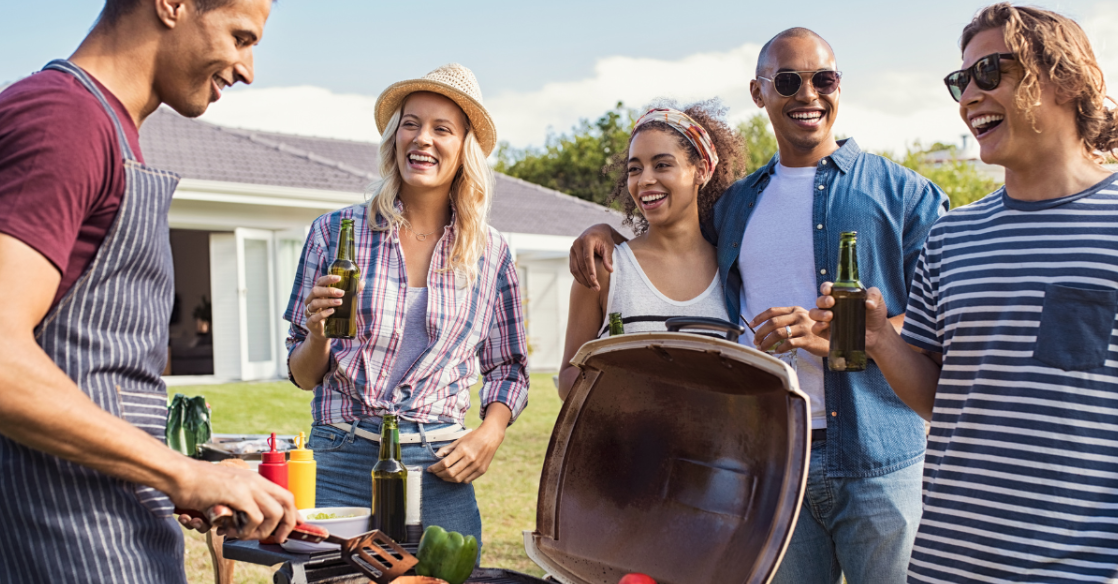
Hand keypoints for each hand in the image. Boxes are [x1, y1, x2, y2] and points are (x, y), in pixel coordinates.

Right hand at [169, 459, 297, 541]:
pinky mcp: (238, 496)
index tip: (295, 524)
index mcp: (254, 479)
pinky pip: (255, 519)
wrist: (180, 476)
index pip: (284, 494)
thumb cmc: (197, 485)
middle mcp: (255, 481)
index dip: (292, 512)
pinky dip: (246, 530)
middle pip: (286, 503)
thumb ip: (240, 503)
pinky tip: (229, 530)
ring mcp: (248, 487)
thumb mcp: (226, 491)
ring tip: (242, 534)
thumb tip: (248, 521)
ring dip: (261, 530)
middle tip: (274, 538)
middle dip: (285, 524)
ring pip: (274, 514)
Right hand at [304, 274, 363, 340]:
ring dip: (328, 301)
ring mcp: (309, 311)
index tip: (339, 278)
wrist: (324, 332)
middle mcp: (311, 300)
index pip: (320, 282)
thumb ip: (351, 292)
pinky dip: (323, 313)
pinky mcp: (310, 322)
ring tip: (340, 302)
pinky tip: (332, 311)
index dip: (328, 279)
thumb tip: (363, 282)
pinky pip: (314, 317)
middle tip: (342, 293)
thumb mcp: (341, 302)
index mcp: (318, 293)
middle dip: (329, 291)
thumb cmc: (333, 313)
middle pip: (315, 291)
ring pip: (315, 303)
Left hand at [427, 405, 510, 483]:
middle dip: (439, 474)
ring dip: (447, 479)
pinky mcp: (482, 470)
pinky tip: (454, 475)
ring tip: (443, 475)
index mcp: (463, 449)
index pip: (445, 463)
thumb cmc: (473, 437)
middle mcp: (471, 459)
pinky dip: (458, 479)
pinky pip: (467, 480)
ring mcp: (477, 466)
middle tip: (435, 473)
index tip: (430, 469)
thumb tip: (436, 457)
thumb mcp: (459, 440)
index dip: (435, 468)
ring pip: (458, 479)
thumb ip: (447, 449)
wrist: (491, 436)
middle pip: (450, 473)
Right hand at [569, 224, 624, 290]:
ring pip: (575, 269)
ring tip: (593, 288)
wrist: (596, 231)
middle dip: (588, 278)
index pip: (587, 257)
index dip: (590, 270)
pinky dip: (579, 277)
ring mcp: (572, 250)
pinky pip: (573, 269)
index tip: (595, 280)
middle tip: (596, 288)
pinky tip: (586, 284)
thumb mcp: (609, 246)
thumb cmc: (604, 239)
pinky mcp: (571, 255)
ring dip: (583, 280)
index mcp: (587, 240)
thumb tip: (610, 270)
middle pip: (581, 265)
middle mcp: (576, 244)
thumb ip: (608, 257)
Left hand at [750, 306, 828, 356]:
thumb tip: (765, 329)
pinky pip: (789, 343)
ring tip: (762, 348)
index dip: (759, 318)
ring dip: (766, 342)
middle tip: (755, 341)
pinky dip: (779, 348)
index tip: (751, 325)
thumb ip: (787, 321)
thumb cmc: (814, 331)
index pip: (772, 311)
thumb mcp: (801, 321)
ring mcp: (804, 327)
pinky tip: (776, 352)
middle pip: (772, 322)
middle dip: (760, 332)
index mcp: (795, 310)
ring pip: (778, 333)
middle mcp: (799, 316)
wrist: (833, 338)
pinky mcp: (808, 339)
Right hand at [810, 282, 890, 354]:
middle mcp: (831, 306)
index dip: (825, 287)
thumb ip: (874, 295)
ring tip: (830, 316)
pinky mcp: (827, 332)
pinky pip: (815, 329)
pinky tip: (826, 325)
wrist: (877, 334)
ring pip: (814, 313)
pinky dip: (817, 326)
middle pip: (819, 300)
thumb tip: (869, 303)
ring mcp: (828, 319)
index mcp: (840, 295)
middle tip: (832, 302)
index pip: (827, 288)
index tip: (829, 290)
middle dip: (823, 300)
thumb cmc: (875, 314)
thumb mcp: (877, 300)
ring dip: (819, 313)